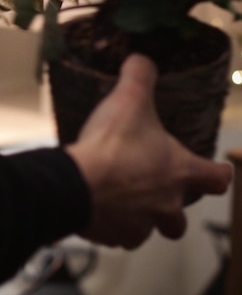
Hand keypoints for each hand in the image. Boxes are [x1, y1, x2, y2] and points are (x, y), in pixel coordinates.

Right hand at [67, 54, 231, 249]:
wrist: (76, 183)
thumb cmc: (111, 146)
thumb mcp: (129, 99)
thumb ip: (139, 76)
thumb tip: (141, 59)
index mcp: (179, 172)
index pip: (217, 179)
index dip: (218, 173)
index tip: (216, 170)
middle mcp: (166, 206)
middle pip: (180, 221)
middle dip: (170, 211)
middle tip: (151, 192)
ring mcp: (138, 225)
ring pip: (145, 230)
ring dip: (136, 218)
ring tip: (115, 198)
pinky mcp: (111, 235)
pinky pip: (115, 235)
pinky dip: (108, 223)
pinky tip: (94, 205)